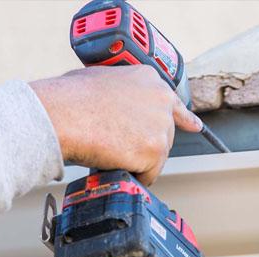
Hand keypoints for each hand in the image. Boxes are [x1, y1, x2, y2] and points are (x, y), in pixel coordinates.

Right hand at [30, 66, 201, 184]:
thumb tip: (115, 107)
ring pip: (156, 157)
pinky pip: (148, 174)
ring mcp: (161, 126)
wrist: (63, 114)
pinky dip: (133, 175)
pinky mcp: (156, 150)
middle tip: (118, 146)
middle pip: (164, 136)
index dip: (182, 118)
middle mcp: (162, 100)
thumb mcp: (102, 80)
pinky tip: (115, 164)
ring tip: (109, 150)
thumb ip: (122, 93)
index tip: (194, 126)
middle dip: (144, 146)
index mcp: (150, 79)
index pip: (174, 103)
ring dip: (136, 161)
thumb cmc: (70, 98)